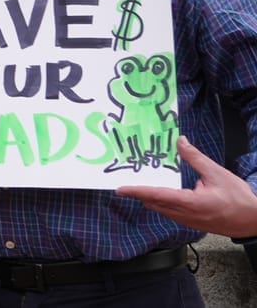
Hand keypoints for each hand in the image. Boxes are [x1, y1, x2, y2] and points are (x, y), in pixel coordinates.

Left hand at [117, 137, 256, 236]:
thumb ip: (195, 158)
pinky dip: (162, 204)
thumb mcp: (216, 173)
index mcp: (192, 203)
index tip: (120, 189)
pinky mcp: (193, 224)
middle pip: (155, 204)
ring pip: (162, 210)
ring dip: (150, 199)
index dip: (137, 191)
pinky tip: (161, 195)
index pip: (157, 196)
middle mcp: (186, 215)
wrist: (254, 220)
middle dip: (139, 194)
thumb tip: (180, 141)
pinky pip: (171, 214)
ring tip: (139, 186)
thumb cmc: (238, 198)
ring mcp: (189, 222)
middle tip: (125, 183)